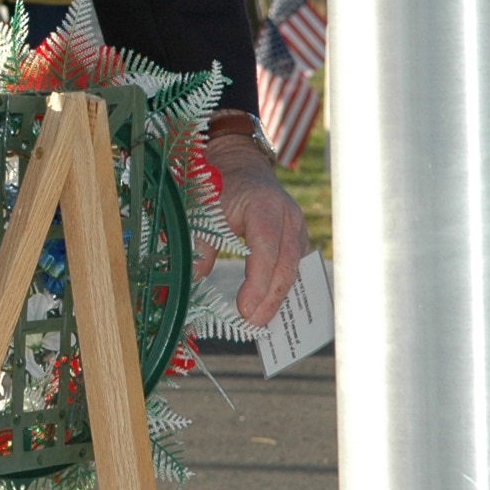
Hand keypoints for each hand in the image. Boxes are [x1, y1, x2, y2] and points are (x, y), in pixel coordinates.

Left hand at [203, 133, 308, 326]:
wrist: (241, 164)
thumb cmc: (220, 186)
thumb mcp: (205, 210)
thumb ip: (200, 244)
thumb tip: (192, 282)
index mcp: (265, 206)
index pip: (266, 250)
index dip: (258, 283)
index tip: (245, 310)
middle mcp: (288, 217)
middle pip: (286, 265)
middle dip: (270, 298)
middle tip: (254, 324)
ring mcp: (297, 227)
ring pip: (293, 269)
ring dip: (277, 297)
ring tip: (259, 321)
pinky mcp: (297, 237)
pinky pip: (293, 266)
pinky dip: (280, 286)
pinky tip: (267, 304)